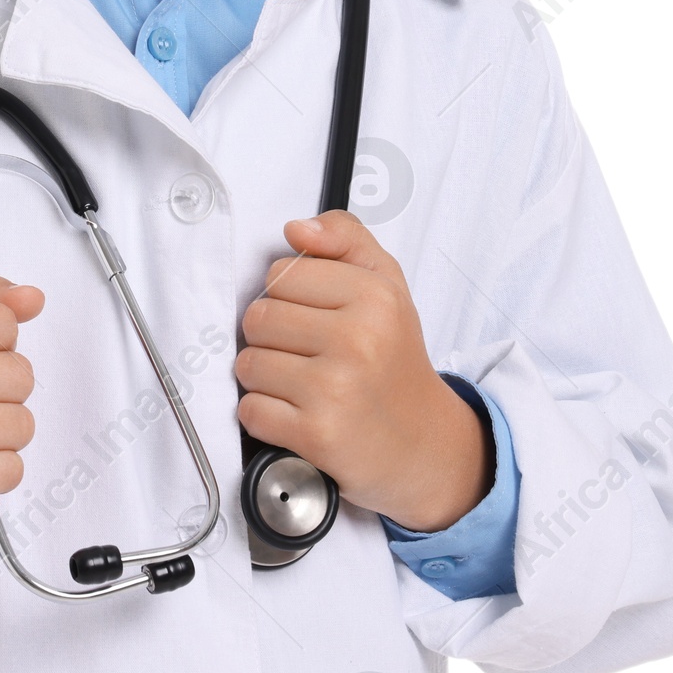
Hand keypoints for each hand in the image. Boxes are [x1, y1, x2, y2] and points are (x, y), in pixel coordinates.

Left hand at [235, 212, 491, 531]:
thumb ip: (346, 237)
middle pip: (258, 317)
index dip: (288, 296)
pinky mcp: (317, 435)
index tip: (314, 316)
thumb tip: (296, 230)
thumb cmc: (394, 359)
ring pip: (248, 363)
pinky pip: (251, 410)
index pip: (279, 274)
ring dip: (264, 377)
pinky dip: (263, 415)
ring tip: (302, 384)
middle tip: (307, 353)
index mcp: (374, 296)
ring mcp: (336, 389)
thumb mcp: (386, 283)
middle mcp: (357, 339)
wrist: (423, 443)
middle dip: (272, 337)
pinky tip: (295, 414)